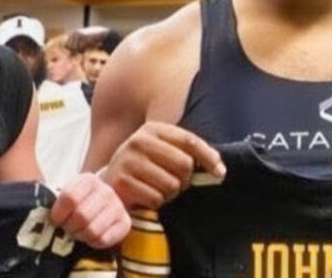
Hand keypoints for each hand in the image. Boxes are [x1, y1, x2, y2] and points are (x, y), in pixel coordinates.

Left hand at [50, 172, 130, 248]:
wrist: (101, 202)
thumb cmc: (78, 200)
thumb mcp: (66, 193)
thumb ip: (55, 200)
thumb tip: (41, 214)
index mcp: (87, 180)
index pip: (70, 197)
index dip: (59, 213)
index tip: (55, 219)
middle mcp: (106, 191)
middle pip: (82, 216)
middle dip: (69, 227)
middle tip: (67, 228)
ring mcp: (118, 206)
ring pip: (93, 230)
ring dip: (81, 236)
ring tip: (78, 233)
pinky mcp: (126, 223)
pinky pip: (105, 239)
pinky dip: (94, 243)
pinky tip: (90, 237)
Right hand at [101, 121, 225, 209]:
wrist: (112, 180)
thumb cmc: (147, 166)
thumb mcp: (166, 152)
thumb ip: (192, 156)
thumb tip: (219, 171)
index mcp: (152, 129)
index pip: (189, 141)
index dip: (208, 157)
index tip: (219, 172)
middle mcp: (138, 141)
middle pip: (184, 164)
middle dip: (185, 178)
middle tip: (175, 181)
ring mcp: (128, 161)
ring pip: (172, 185)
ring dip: (170, 193)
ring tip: (157, 187)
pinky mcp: (123, 182)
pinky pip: (157, 199)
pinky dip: (156, 202)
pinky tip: (146, 195)